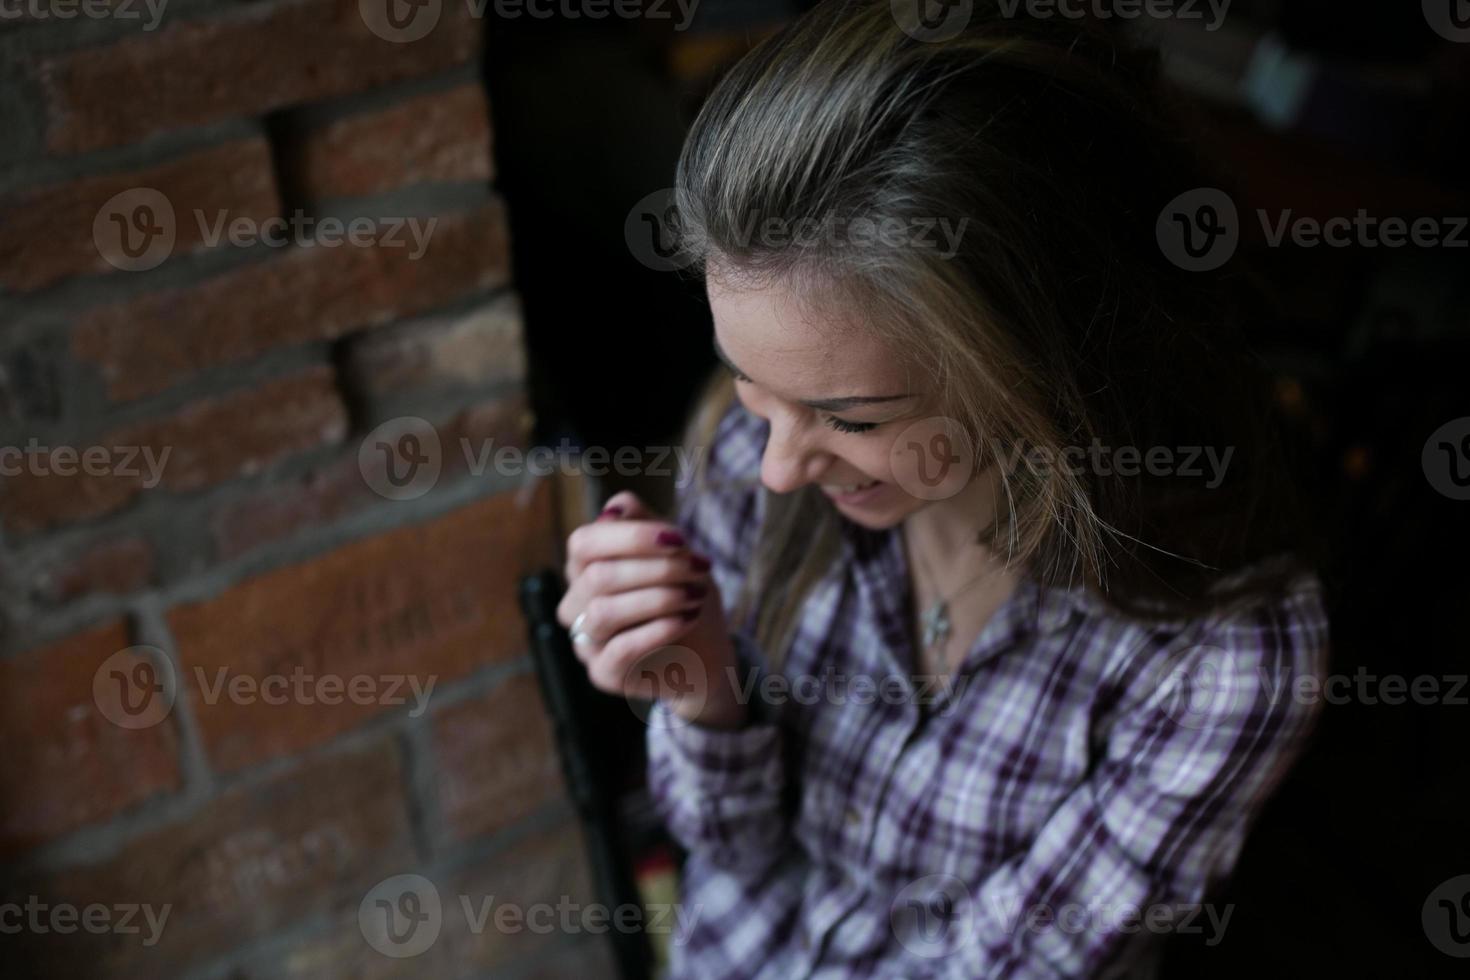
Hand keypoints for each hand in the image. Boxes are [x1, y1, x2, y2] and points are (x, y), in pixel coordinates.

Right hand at [556, 490, 746, 728]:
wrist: (706, 654)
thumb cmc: (685, 596)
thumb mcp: (674, 554)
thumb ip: (645, 525)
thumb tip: (615, 509)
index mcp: (585, 568)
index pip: (584, 543)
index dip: (630, 536)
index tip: (679, 538)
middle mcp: (576, 604)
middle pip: (597, 576)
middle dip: (656, 568)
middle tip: (700, 568)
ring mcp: (586, 642)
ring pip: (602, 612)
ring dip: (658, 598)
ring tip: (697, 595)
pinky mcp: (604, 674)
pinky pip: (619, 650)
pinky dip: (658, 630)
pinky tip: (688, 618)